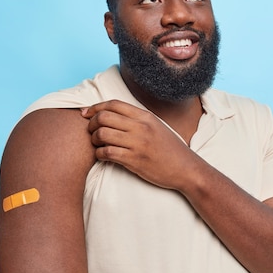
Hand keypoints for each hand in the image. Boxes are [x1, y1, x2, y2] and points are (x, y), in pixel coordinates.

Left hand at [81, 100, 198, 190]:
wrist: (186, 168)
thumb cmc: (170, 149)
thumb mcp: (157, 126)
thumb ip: (137, 120)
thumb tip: (112, 115)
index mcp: (145, 116)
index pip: (113, 104)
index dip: (95, 107)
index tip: (86, 113)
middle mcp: (141, 127)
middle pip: (104, 117)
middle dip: (91, 124)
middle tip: (91, 132)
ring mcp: (137, 144)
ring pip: (102, 134)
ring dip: (94, 140)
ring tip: (98, 145)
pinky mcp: (134, 160)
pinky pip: (107, 153)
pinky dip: (99, 154)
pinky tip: (103, 156)